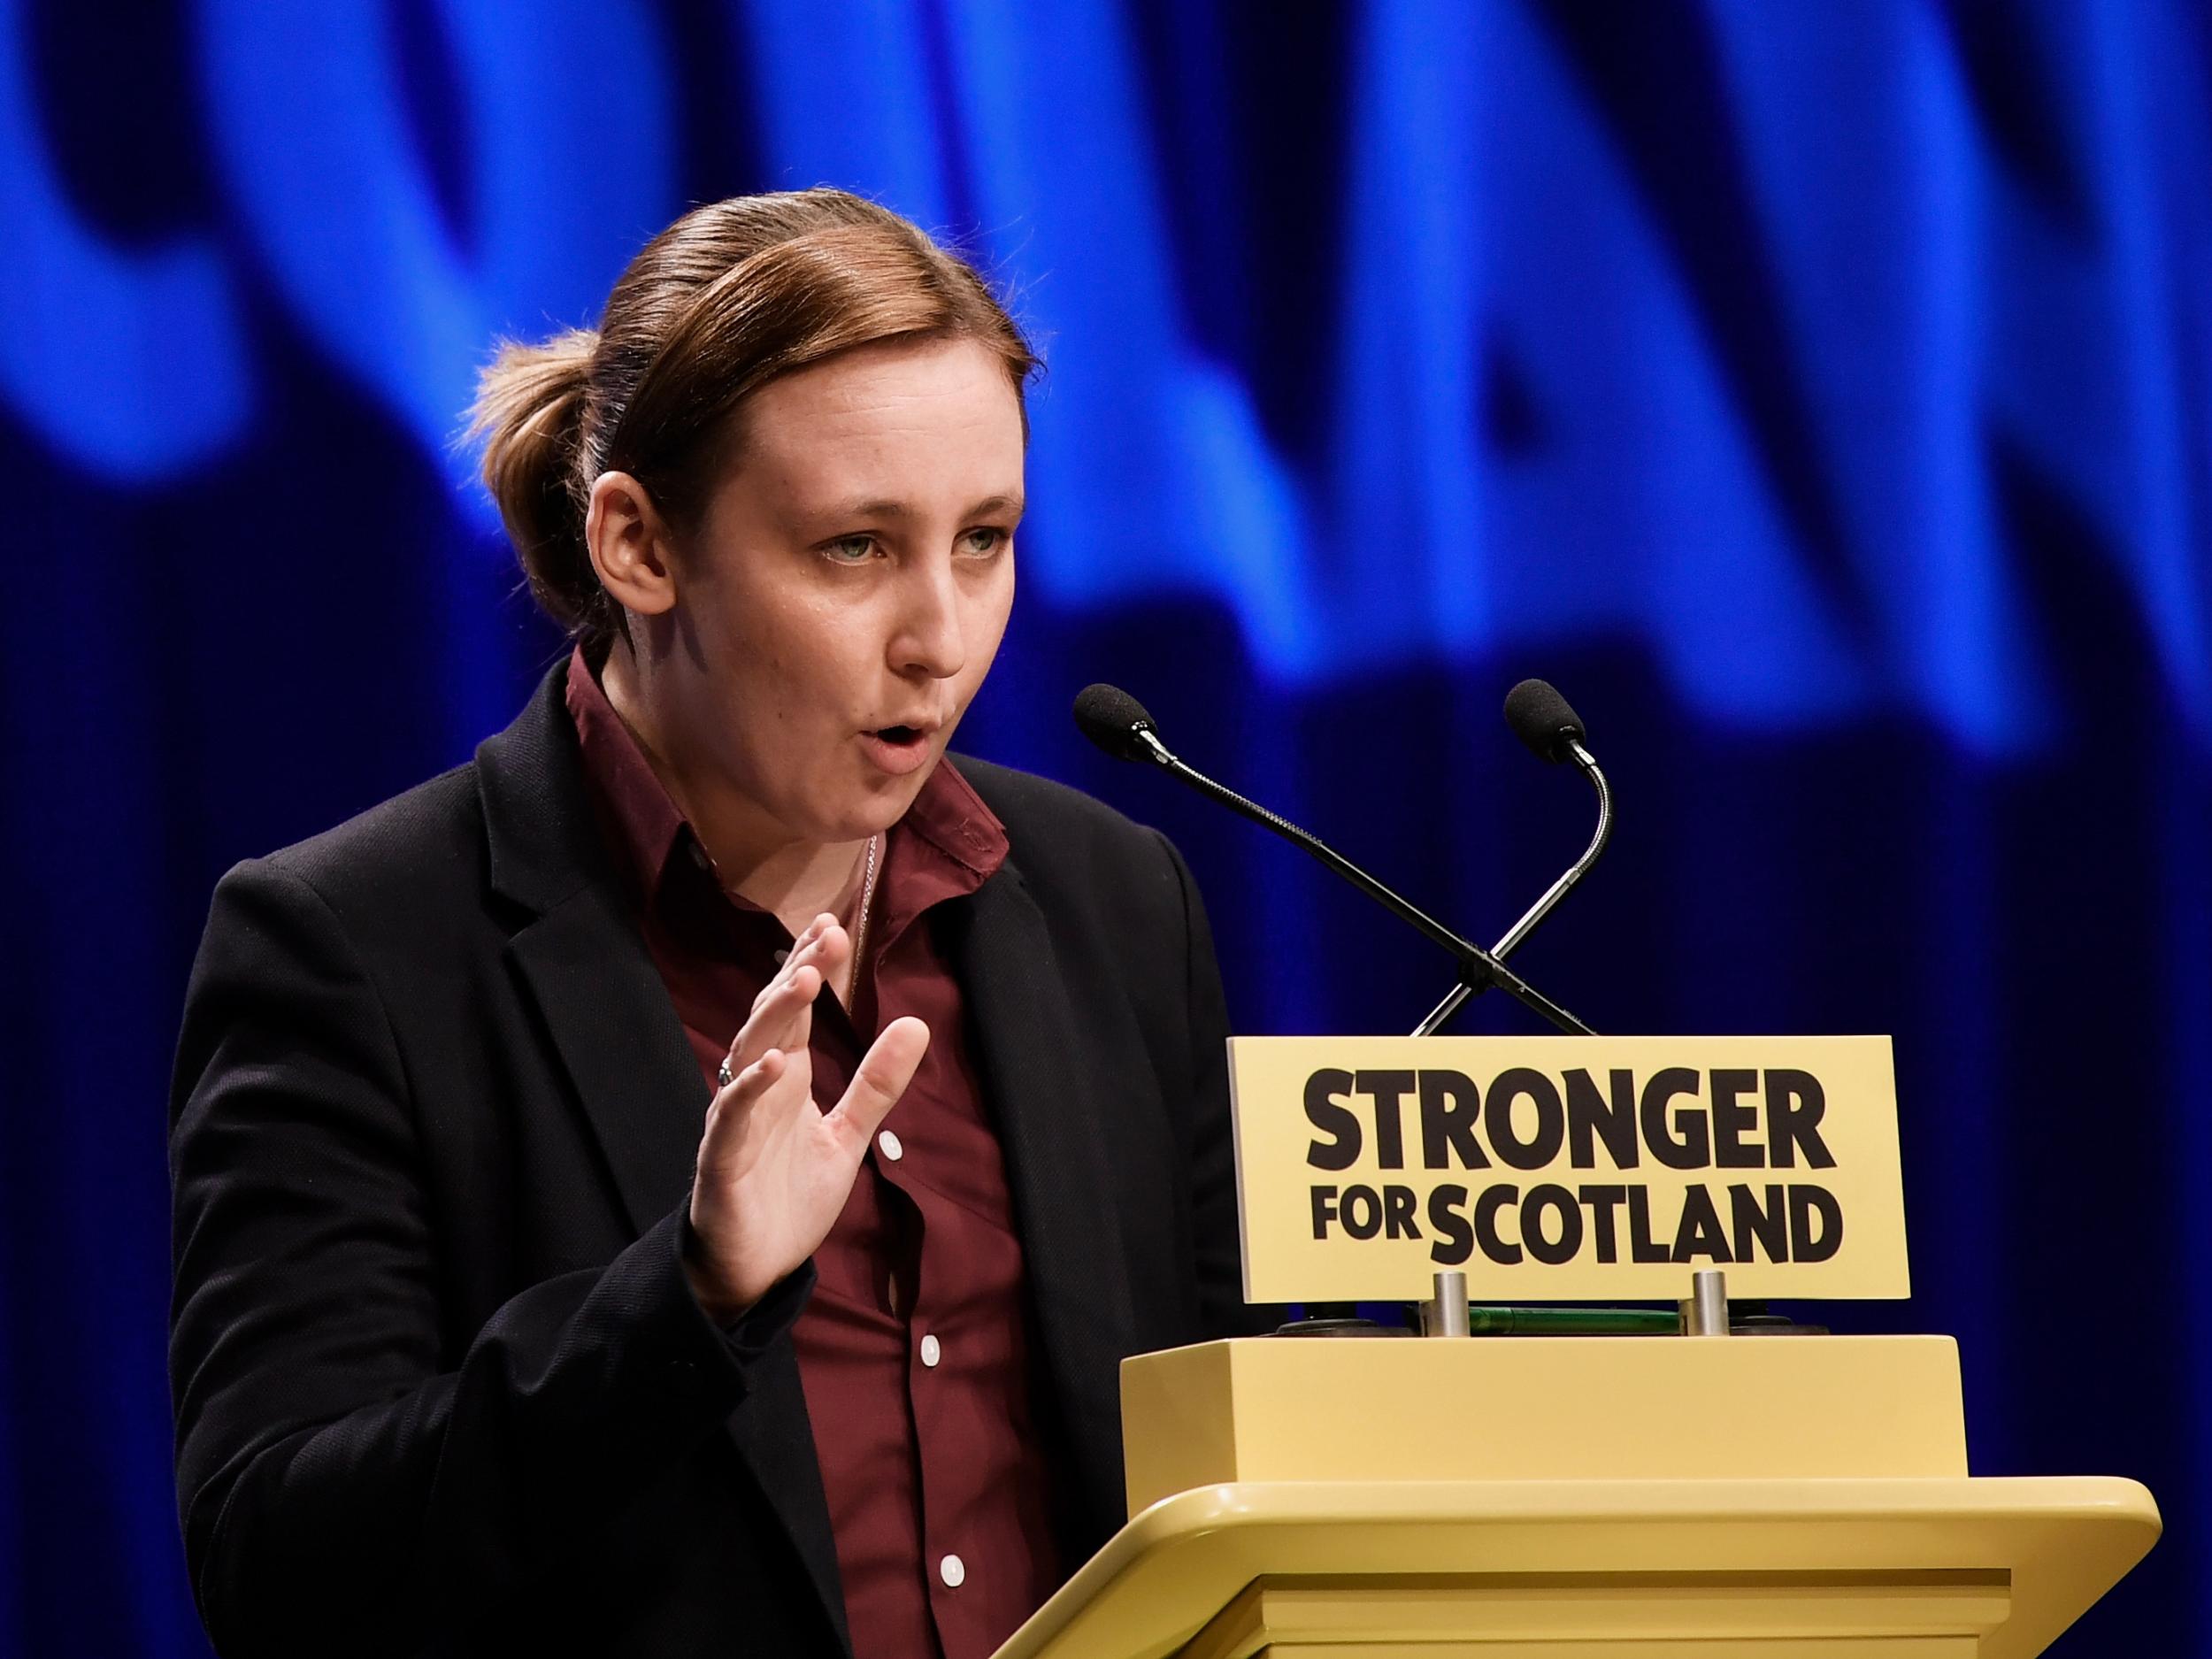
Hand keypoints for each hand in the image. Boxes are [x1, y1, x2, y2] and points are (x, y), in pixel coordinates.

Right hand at [684, 914, 929, 1321]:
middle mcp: (757, 1087)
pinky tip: (775, 1066)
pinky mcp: (721, 1159)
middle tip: (828, 935)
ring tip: (805, 979)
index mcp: (785, 1077)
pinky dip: (749, 1089)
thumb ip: (876, 1084)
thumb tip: (917, 1024)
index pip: (796, 1009)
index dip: (811, 967)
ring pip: (748, 1053)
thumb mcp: (847, 1135)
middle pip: (774, 1018)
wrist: (755, 1266)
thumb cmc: (790, 1196)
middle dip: (797, 973)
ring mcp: (735, 1120)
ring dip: (775, 1016)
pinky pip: (732, 1117)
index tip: (835, 927)